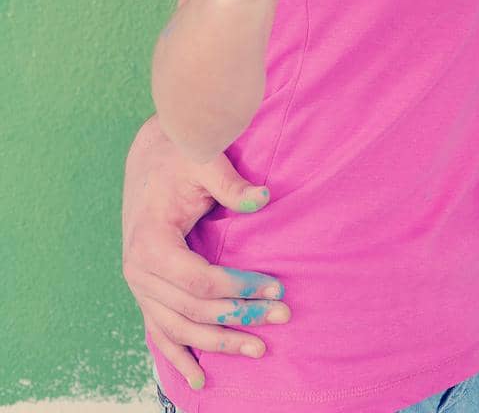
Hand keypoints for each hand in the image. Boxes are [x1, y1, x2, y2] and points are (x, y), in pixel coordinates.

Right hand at [121, 116, 290, 390]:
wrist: (151, 157)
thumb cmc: (181, 157)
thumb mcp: (204, 161)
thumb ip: (231, 182)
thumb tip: (264, 198)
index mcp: (150, 242)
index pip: (199, 281)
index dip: (239, 288)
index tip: (275, 288)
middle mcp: (138, 271)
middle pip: (193, 310)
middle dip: (239, 317)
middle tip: (281, 317)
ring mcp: (139, 286)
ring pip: (179, 329)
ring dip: (218, 343)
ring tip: (258, 349)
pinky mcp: (146, 291)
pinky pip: (161, 332)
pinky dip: (179, 358)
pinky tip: (199, 380)